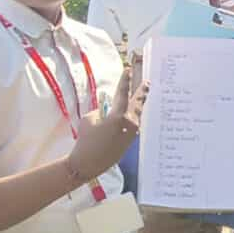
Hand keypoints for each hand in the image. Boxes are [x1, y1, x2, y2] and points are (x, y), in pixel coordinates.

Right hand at [66, 68, 146, 184]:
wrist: (90, 162)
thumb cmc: (86, 139)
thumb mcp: (90, 119)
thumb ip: (102, 111)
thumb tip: (110, 111)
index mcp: (119, 116)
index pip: (123, 93)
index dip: (125, 81)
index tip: (129, 70)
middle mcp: (130, 123)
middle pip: (137, 103)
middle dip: (141, 92)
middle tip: (147, 83)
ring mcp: (132, 132)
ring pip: (137, 114)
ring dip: (139, 104)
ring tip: (142, 95)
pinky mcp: (131, 139)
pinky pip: (134, 123)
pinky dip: (134, 116)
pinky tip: (133, 113)